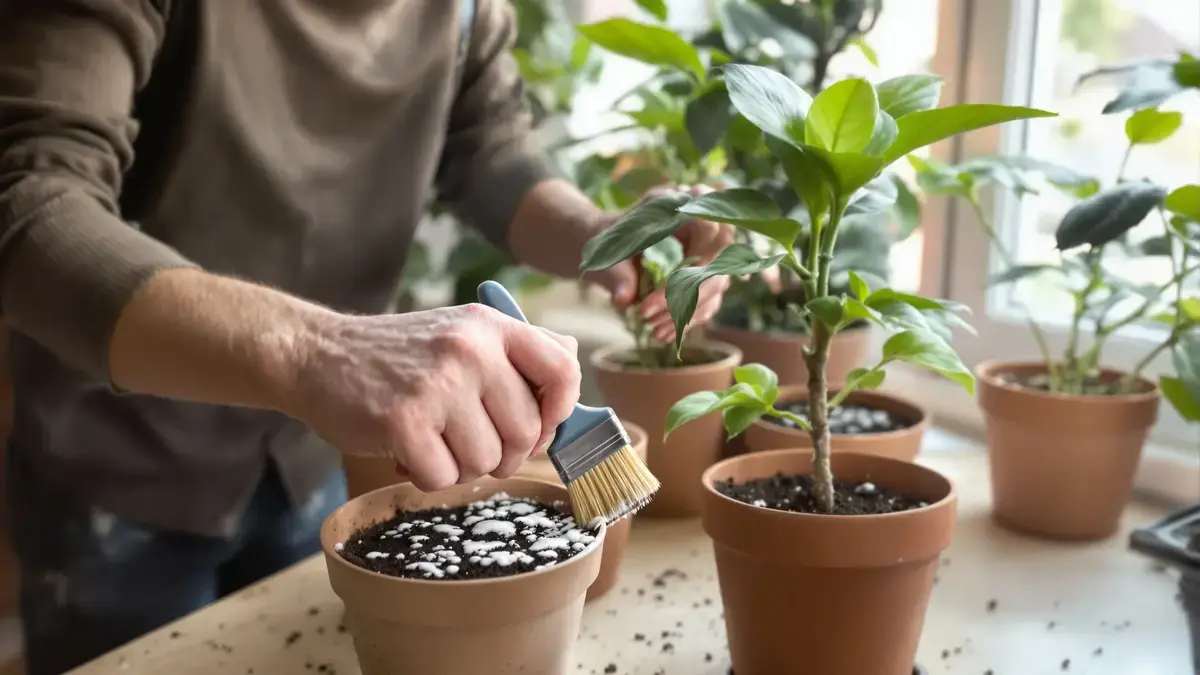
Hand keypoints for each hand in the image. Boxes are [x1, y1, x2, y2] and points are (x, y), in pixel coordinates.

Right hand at [287, 305, 581, 491]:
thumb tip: (574, 368)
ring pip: (486, 461)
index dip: (561, 411)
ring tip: (434, 440)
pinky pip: (443, 478)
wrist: (319, 355)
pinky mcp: (403, 422)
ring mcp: (437, 385)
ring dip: (461, 465)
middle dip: (503, 453)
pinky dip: (426, 476)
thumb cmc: (400, 355)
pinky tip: (407, 450)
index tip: (541, 427)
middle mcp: (471, 350)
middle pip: (527, 433)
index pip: (563, 370)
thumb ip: (518, 351)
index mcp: (491, 327)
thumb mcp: (463, 332)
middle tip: (468, 442)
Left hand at [587, 185, 734, 342]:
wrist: (606, 246)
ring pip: (715, 287)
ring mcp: (709, 256)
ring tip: (653, 329)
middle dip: (686, 293)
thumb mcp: (609, 249)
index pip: (711, 226)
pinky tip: (661, 333)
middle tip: (648, 313)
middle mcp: (705, 229)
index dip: (700, 253)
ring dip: (686, 312)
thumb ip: (617, 271)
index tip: (674, 278)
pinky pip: (707, 303)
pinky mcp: (704, 281)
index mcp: (683, 206)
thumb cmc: (609, 238)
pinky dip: (686, 320)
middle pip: (718, 263)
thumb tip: (623, 298)